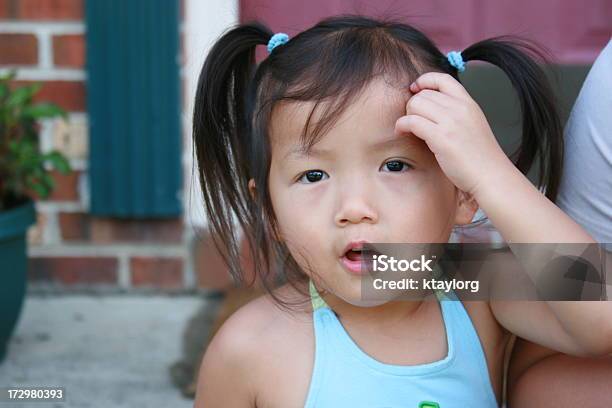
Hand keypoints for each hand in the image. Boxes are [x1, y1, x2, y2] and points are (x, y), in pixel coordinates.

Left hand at [394, 72, 512, 196]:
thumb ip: (456, 114)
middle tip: (412, 119)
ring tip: (407, 128)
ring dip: (406, 115)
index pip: (443, 79)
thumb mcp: (473, 125)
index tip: (415, 88)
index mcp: (469, 103)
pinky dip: (401, 125)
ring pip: (416, 104)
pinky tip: (401, 132)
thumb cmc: (480, 157)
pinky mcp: (441, 138)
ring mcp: (451, 122)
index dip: (425, 80)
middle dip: (412, 105)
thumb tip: (430, 109)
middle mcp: (460, 108)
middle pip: (424, 93)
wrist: (490, 175)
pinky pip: (412, 121)